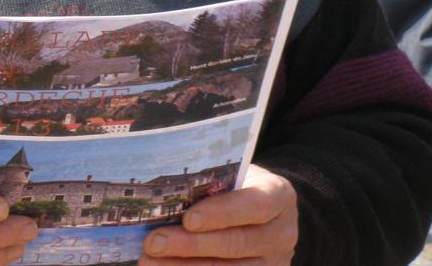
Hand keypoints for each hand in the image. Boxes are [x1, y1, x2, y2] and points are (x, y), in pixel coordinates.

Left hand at [140, 166, 296, 264]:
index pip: (253, 206)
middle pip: (236, 244)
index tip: (187, 219)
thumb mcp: (235, 174)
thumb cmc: (239, 185)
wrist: (266, 210)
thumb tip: (162, 188)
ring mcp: (274, 262)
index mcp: (278, 195)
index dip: (221, 213)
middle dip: (191, 245)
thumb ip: (210, 181)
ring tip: (149, 261)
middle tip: (153, 242)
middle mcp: (282, 233)